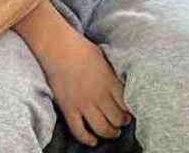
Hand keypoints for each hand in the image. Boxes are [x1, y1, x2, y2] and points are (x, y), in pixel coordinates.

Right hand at [41, 31, 129, 145]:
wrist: (58, 47)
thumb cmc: (82, 48)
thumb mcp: (106, 59)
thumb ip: (114, 75)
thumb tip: (122, 85)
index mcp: (110, 82)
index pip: (127, 105)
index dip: (130, 112)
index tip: (130, 112)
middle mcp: (99, 95)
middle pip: (117, 119)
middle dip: (122, 124)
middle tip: (122, 123)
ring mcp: (83, 103)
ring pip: (101, 128)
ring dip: (109, 133)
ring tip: (112, 132)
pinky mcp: (68, 108)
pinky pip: (79, 131)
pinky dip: (87, 139)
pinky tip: (93, 141)